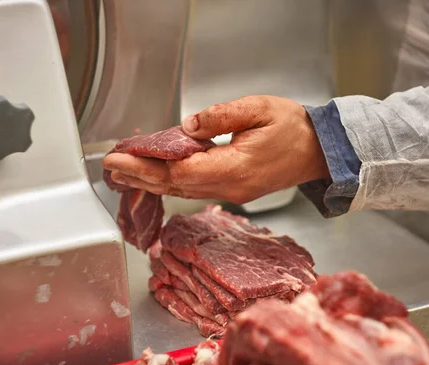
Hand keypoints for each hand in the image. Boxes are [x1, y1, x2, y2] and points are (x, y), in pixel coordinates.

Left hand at [103, 95, 329, 203]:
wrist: (318, 150)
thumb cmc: (292, 127)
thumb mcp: (258, 109)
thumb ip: (220, 116)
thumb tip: (187, 126)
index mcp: (235, 167)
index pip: (180, 170)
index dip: (147, 165)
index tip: (121, 157)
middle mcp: (231, 186)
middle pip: (176, 186)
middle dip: (140, 177)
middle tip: (111, 168)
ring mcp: (232, 192)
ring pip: (184, 191)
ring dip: (152, 183)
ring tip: (123, 175)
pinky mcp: (234, 190)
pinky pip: (195, 190)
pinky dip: (171, 184)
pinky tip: (157, 179)